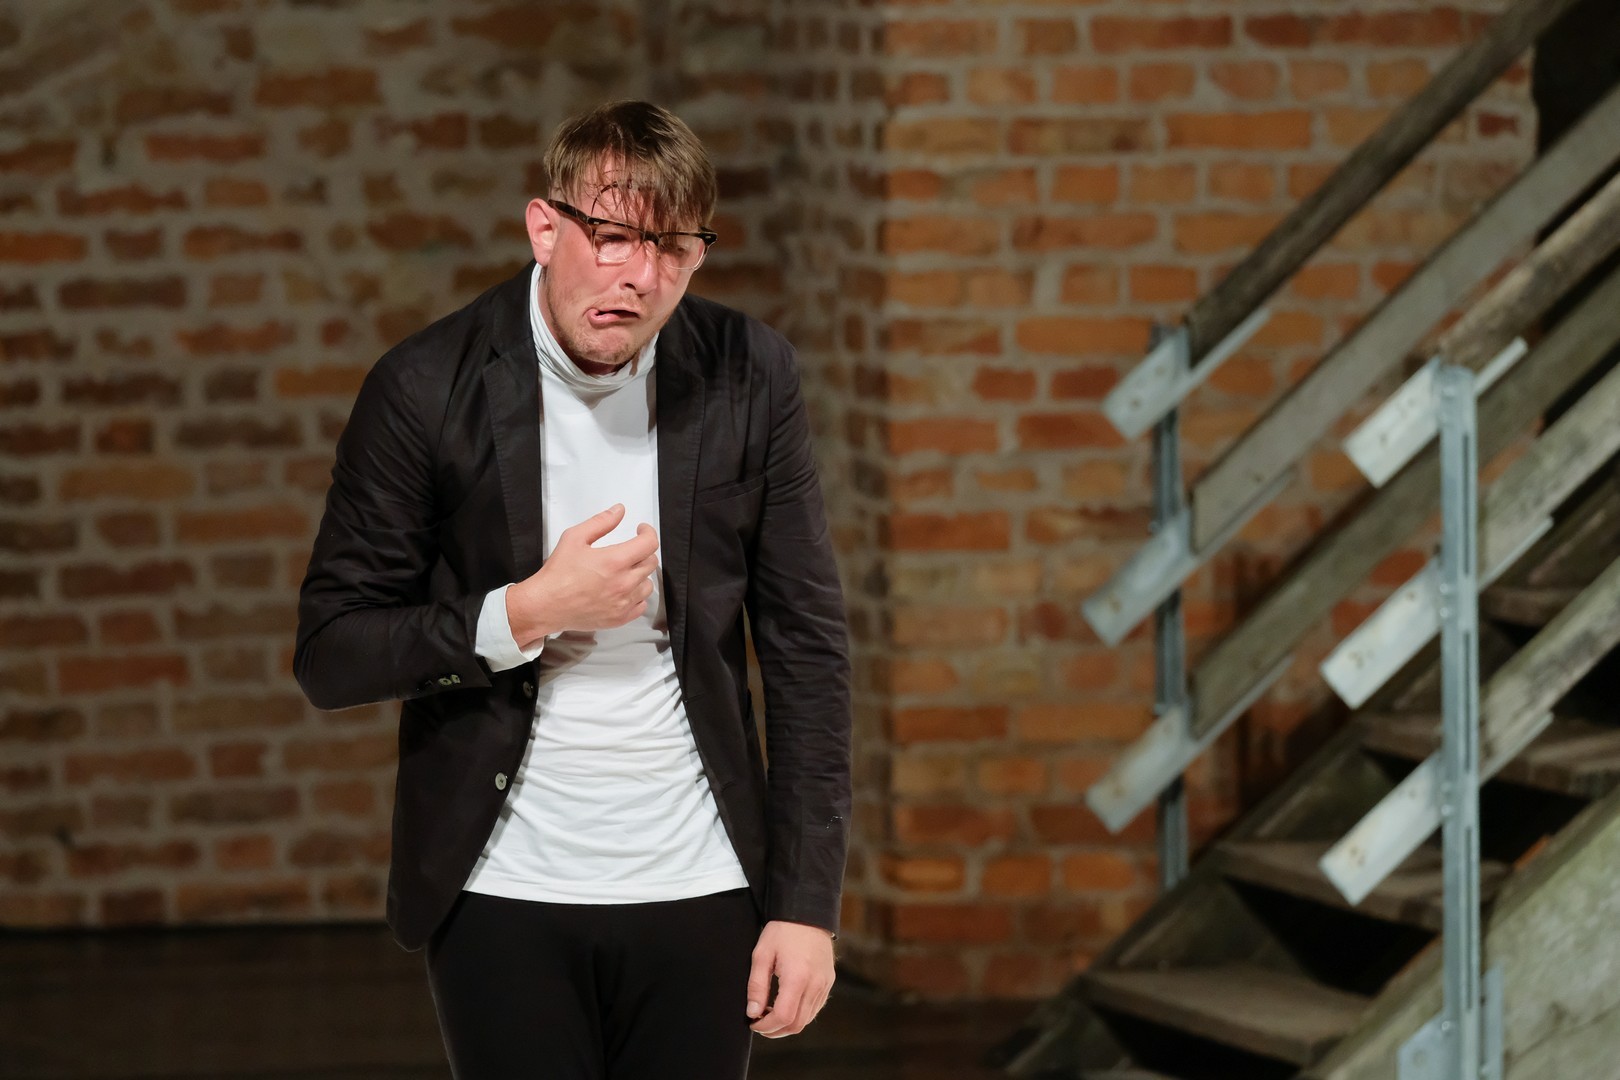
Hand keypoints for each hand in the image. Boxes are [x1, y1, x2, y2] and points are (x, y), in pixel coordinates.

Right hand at [508, 504, 658, 642]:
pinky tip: (623, 590)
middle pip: (651, 563)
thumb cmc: (557, 574)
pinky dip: (636, 596)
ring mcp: (623, 603)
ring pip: (648, 584)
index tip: (641, 531)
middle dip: (643, 551)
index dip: (648, 532)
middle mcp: (623, 583)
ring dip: (641, 575)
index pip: (649, 544)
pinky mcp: (620, 618)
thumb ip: (600, 522)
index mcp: (615, 561)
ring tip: (625, 571)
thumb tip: (618, 511)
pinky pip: (641, 605)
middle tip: (631, 550)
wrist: (545, 605)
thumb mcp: (574, 538)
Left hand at [746, 920, 834, 1037]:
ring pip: (807, 1020)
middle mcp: (815, 984)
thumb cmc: (782, 931)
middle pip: (797, 1024)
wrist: (807, 913)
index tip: (753, 1022)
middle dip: (775, 1030)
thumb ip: (756, 986)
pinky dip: (799, 1014)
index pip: (783, 1017)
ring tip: (770, 1012)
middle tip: (759, 1022)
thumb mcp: (761, 954)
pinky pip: (815, 1008)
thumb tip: (753, 1013)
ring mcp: (824, 984)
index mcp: (797, 977)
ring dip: (787, 1024)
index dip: (766, 1026)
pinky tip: (785, 1004)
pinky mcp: (828, 982)